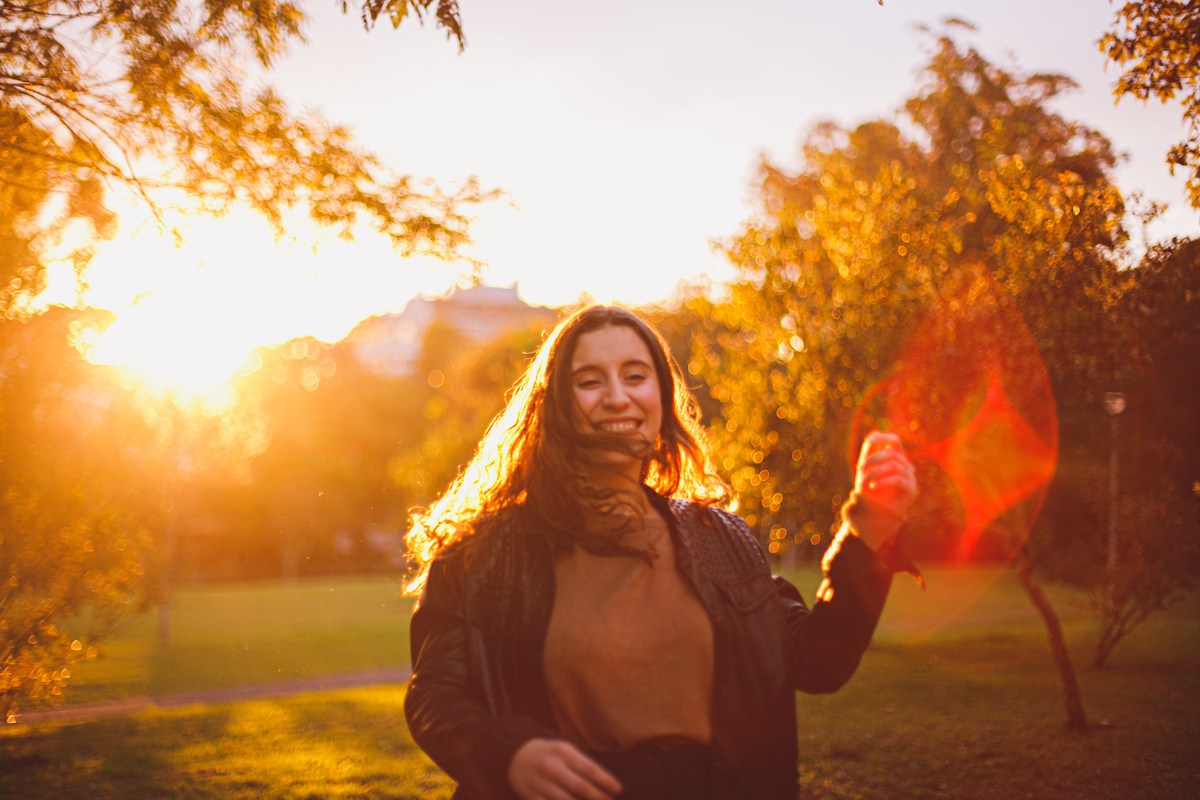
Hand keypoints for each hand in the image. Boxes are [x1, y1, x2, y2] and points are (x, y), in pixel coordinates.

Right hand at [508, 738, 621, 799]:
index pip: (589, 768)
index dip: (605, 780)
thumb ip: (582, 764)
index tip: (618, 789)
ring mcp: (541, 783)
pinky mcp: (531, 796)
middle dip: (598, 797)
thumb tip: (606, 782)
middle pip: (580, 786)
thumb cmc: (549, 754)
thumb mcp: (565, 750)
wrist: (514, 755)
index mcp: (563, 752)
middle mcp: (552, 767)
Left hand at [847, 431, 917, 549]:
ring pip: (893, 465)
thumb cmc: (870, 491)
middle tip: (860, 471)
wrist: (874, 514)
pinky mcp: (911, 490)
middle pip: (891, 454)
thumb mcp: (867, 469)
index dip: (883, 438)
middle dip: (872, 460)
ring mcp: (910, 477)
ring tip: (864, 483)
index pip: (894, 441)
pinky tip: (873, 487)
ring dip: (874, 473)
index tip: (869, 443)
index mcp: (895, 458)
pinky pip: (898, 479)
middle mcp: (905, 466)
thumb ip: (870, 451)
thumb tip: (873, 435)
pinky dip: (882, 482)